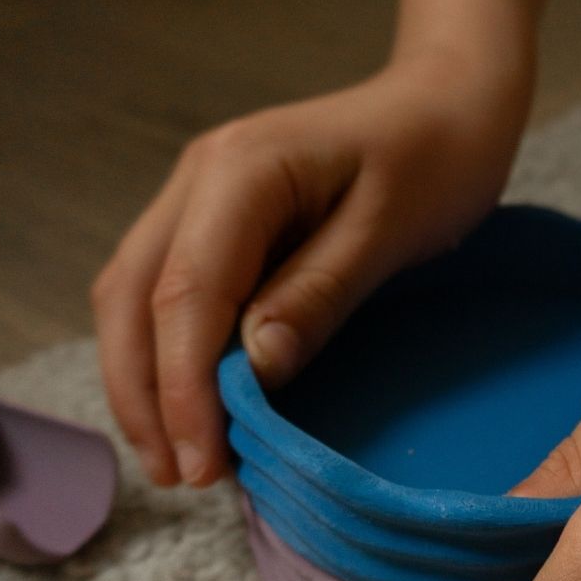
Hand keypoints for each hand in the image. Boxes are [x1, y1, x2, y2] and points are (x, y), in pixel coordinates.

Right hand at [92, 50, 528, 486]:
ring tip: (175, 456)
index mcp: (241, 171)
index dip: (183, 387)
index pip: (186, 294)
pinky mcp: (221, 220)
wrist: (448, 104)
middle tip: (180, 475)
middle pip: (132, 296)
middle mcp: (201, 178)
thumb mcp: (388, 233)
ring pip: (136, 296)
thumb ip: (318, 295)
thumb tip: (253, 371)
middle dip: (145, 393)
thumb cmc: (436, 160)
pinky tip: (192, 402)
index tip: (204, 462)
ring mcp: (203, 195)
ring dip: (145, 379)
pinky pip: (171, 290)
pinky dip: (170, 352)